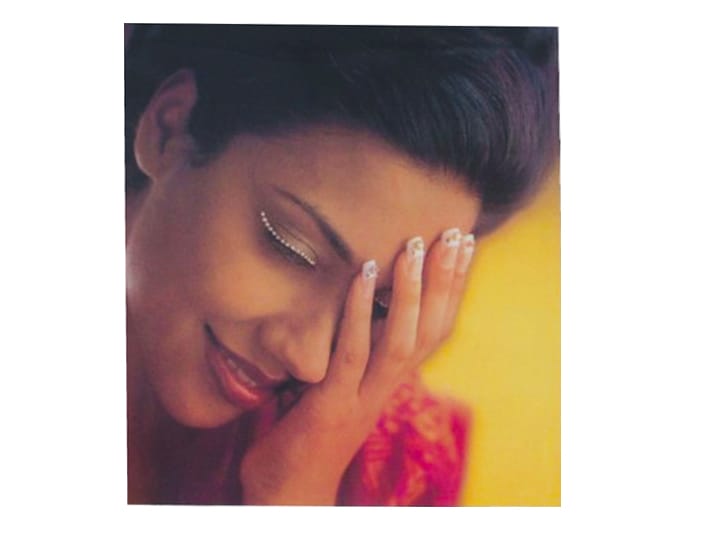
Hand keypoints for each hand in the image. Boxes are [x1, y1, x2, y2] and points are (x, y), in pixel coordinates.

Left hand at [239, 229, 475, 504]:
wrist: (288, 496)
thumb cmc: (306, 435)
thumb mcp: (337, 386)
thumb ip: (350, 351)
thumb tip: (346, 305)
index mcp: (390, 382)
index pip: (434, 331)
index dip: (451, 290)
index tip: (461, 247)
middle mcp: (386, 389)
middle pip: (431, 331)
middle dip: (445, 281)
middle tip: (454, 234)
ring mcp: (361, 398)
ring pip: (401, 340)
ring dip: (412, 292)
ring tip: (415, 245)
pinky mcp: (331, 405)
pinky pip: (351, 353)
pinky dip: (359, 312)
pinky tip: (363, 275)